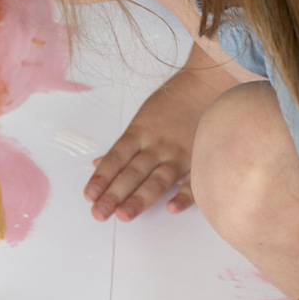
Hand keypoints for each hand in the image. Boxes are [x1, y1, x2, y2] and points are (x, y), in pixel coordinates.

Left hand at [85, 66, 211, 220]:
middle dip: (114, 194)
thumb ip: (123, 146)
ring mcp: (179, 154)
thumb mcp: (142, 119)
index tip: (89, 196)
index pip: (115, 159)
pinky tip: (171, 208)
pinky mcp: (199, 159)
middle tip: (99, 213)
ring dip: (139, 199)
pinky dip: (184, 195)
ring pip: (157, 180)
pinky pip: (193, 181)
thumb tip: (98, 164)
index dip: (101, 178)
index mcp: (140, 132)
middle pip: (132, 173)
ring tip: (124, 215)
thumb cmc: (172, 103)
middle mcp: (157, 145)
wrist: (208, 84)